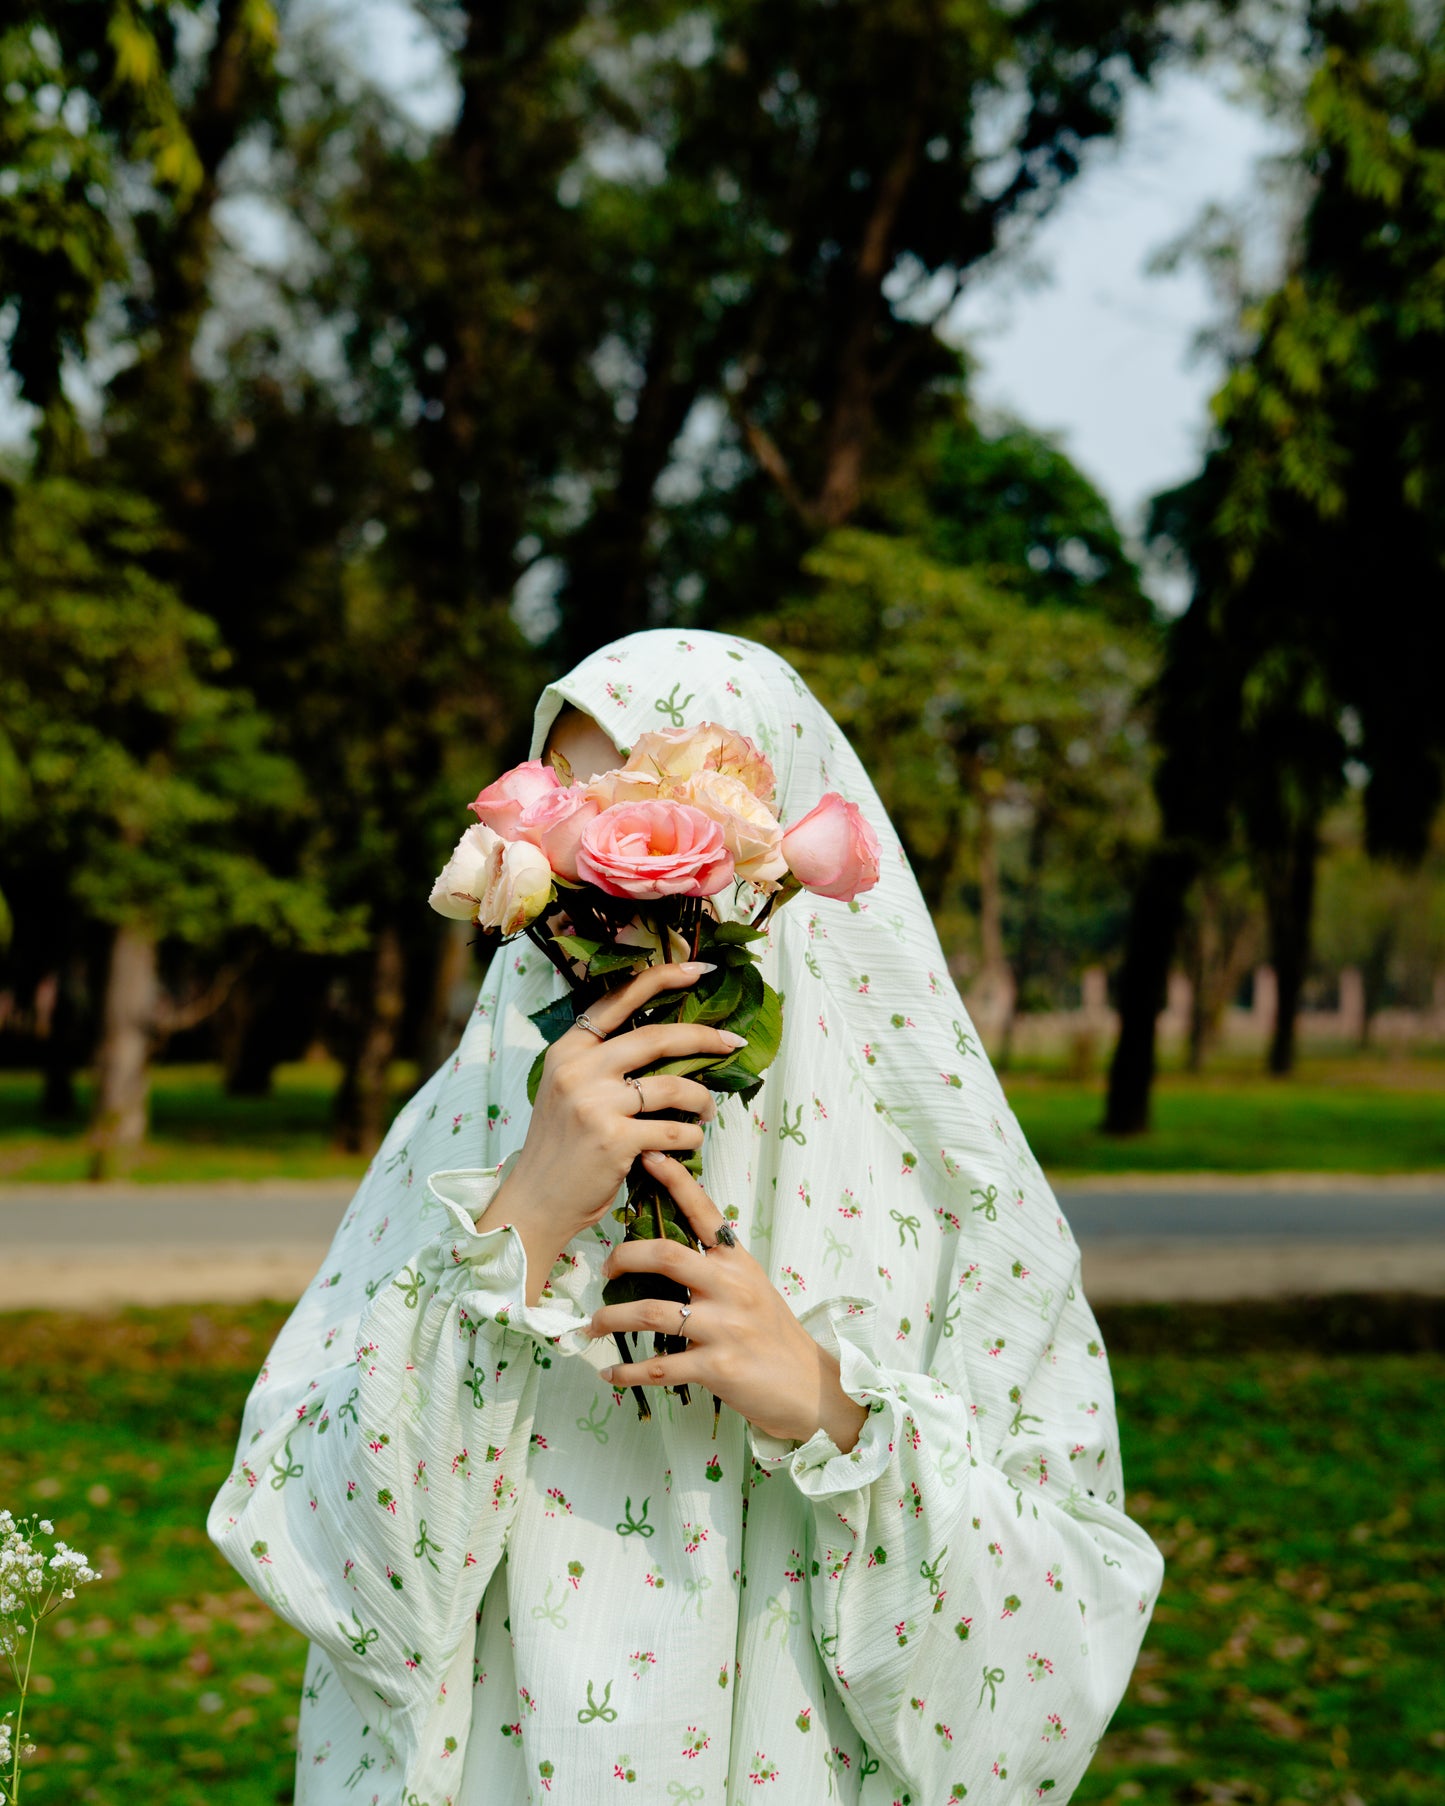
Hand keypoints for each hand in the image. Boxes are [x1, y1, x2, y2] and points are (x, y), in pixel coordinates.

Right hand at [477, 961, 745, 1304]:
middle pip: (658, 1037)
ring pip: (674, 1087)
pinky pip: (673, 1130)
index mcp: (568, 1049)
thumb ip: (603, 1062)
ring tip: (708, 1111)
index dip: (664, 978)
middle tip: (733, 1042)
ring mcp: (595, 1103)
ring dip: (702, 1100)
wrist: (536, 1202)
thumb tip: (665, 1039)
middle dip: (705, 1037)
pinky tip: (686, 1143)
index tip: (700, 968)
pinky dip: (689, 1138)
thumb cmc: (561, 1147)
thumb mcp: (568, 1090)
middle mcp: (579, 1069)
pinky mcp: (614, 1139)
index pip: (620, 999)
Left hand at [587, 1150, 869, 1452]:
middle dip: (624, 1257)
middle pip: (666, 1256)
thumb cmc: (773, 1333)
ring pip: (652, 1312)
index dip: (676, 1183)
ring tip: (593, 1326)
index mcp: (738, 1261)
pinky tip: (611, 1373)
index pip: (704, 1213)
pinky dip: (629, 1371)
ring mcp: (725, 1327)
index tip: (648, 1158)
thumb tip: (666, 1249)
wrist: (809, 1387)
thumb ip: (715, 1267)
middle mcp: (732, 1287)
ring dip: (613, 1318)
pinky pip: (659, 1366)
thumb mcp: (752, 1286)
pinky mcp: (718, 1367)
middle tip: (605, 1270)